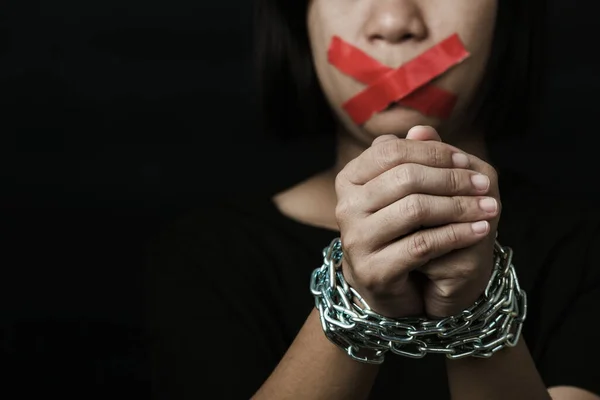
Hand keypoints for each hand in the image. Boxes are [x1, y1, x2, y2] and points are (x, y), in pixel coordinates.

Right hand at [334, 126, 499, 317]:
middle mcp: (345, 207)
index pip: (391, 151)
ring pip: (415, 210)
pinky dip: (457, 234)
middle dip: (452, 179)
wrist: (386, 283)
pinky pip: (423, 244)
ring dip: (460, 207)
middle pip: (405, 178)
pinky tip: (479, 230)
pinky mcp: (372, 270)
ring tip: (488, 208)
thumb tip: (422, 130)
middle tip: (484, 186)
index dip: (433, 153)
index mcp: (349, 180)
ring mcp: (355, 240)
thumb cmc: (398, 230)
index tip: (466, 162)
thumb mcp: (404, 192)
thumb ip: (411, 160)